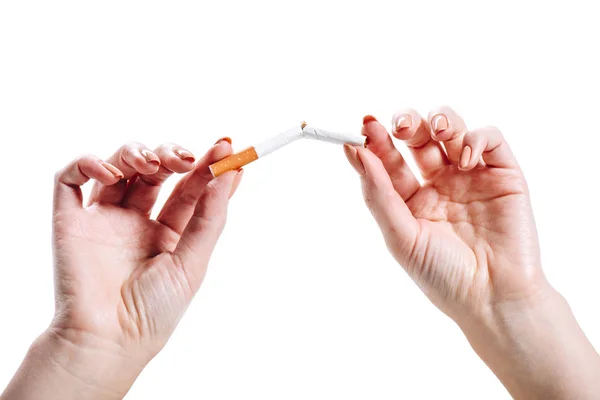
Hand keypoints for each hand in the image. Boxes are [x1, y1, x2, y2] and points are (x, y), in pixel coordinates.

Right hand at [2, 138, 241, 398]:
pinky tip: (111, 173)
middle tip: (185, 157)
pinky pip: (71, 178)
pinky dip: (88, 163)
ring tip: (152, 163)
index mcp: (168, 231)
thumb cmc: (155, 309)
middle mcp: (136, 220)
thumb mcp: (194, 262)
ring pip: (118, 165)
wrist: (109, 340)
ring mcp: (104, 217)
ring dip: (137, 152)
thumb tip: (230, 173)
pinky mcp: (71, 218)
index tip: (226, 146)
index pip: (189, 187)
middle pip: (156, 170)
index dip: (207, 165)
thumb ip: (210, 217)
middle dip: (172, 154)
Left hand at [345, 108, 542, 319]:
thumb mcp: (401, 237)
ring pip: (453, 129)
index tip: (364, 125)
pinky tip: (466, 160)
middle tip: (400, 126)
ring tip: (436, 130)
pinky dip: (476, 139)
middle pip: (419, 137)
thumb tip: (355, 152)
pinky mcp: (504, 175)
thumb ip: (378, 194)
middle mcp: (440, 183)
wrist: (493, 299)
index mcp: (412, 198)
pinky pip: (490, 140)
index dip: (376, 140)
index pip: (390, 160)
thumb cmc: (443, 276)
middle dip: (407, 122)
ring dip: (441, 119)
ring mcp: (471, 177)